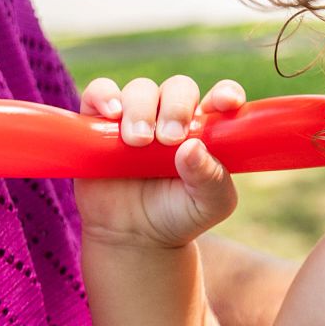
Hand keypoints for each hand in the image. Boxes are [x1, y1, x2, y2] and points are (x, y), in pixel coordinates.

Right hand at [76, 75, 245, 251]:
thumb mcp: (209, 204)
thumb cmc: (179, 214)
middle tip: (169, 139)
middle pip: (178, 88)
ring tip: (139, 142)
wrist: (132, 237)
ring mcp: (136, 117)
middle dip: (176, 107)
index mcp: (206, 129)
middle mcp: (172, 116)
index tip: (226, 103)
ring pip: (140, 89)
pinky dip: (104, 95)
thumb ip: (211, 178)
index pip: (221, 97)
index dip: (226, 93)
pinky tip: (111, 113)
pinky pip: (99, 93)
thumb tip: (192, 148)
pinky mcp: (100, 124)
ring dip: (141, 108)